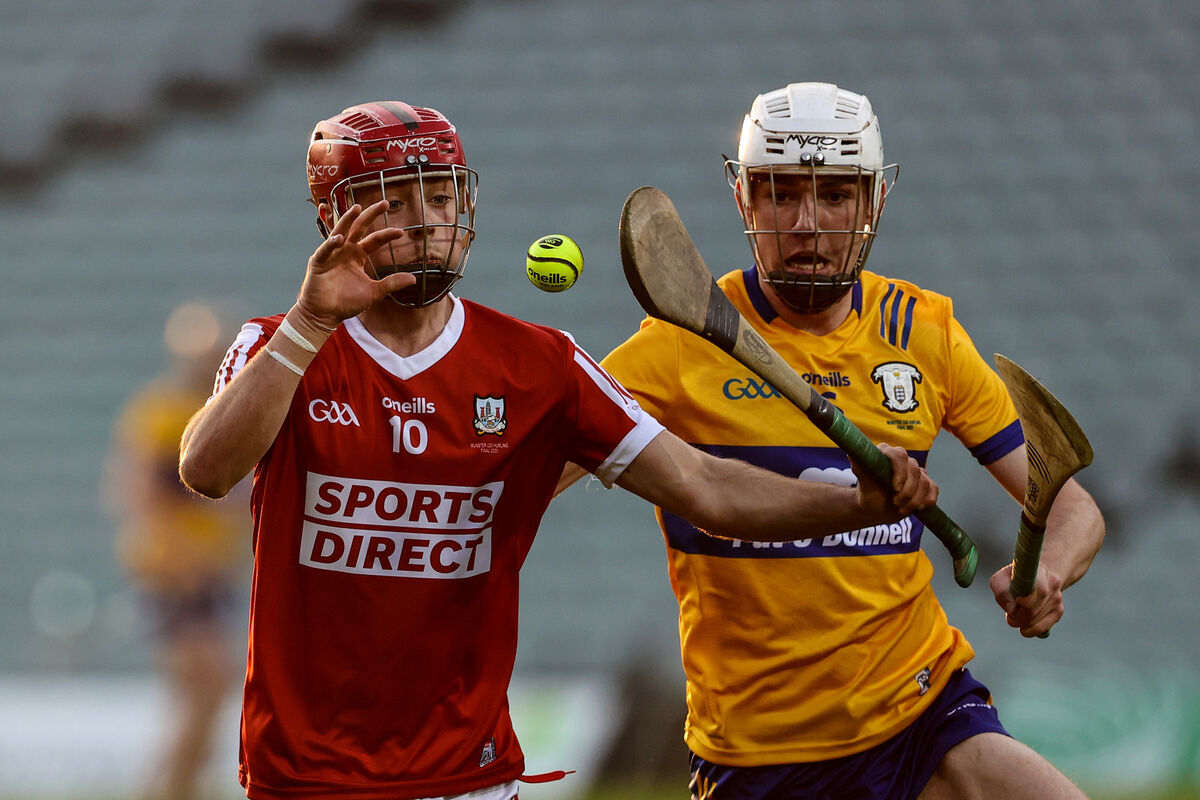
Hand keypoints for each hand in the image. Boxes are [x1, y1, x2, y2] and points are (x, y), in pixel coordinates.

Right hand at [296, 201, 416, 327]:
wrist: (324, 315)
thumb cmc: (346, 303)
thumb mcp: (373, 292)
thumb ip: (391, 284)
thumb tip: (413, 278)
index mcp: (358, 255)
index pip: (374, 240)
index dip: (386, 235)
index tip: (401, 232)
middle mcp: (345, 250)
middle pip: (359, 227)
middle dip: (370, 214)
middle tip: (384, 203)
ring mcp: (331, 254)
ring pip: (340, 231)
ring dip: (348, 219)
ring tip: (357, 208)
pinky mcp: (318, 262)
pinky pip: (325, 250)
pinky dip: (331, 244)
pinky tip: (339, 238)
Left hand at [851, 443, 938, 519]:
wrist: (875, 508)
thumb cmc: (868, 491)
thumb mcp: (863, 480)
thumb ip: (860, 466)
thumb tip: (851, 453)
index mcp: (887, 453)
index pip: (899, 455)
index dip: (900, 472)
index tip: (895, 488)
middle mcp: (904, 459)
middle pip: (915, 470)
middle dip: (907, 491)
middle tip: (896, 503)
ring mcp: (916, 472)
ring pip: (925, 483)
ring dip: (914, 500)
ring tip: (900, 510)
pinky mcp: (926, 483)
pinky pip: (934, 489)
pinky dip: (927, 500)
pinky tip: (917, 508)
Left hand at [989, 562, 1064, 637]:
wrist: (1033, 577)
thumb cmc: (1012, 579)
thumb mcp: (1001, 580)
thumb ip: (1002, 592)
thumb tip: (1012, 610)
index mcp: (1040, 571)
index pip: (1040, 589)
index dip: (1029, 600)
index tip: (1018, 601)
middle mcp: (1053, 583)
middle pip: (1036, 607)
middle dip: (1019, 616)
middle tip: (1009, 616)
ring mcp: (1057, 597)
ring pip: (1038, 619)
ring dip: (1023, 623)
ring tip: (1014, 618)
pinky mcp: (1058, 610)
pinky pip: (1045, 627)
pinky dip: (1032, 630)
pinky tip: (1024, 629)